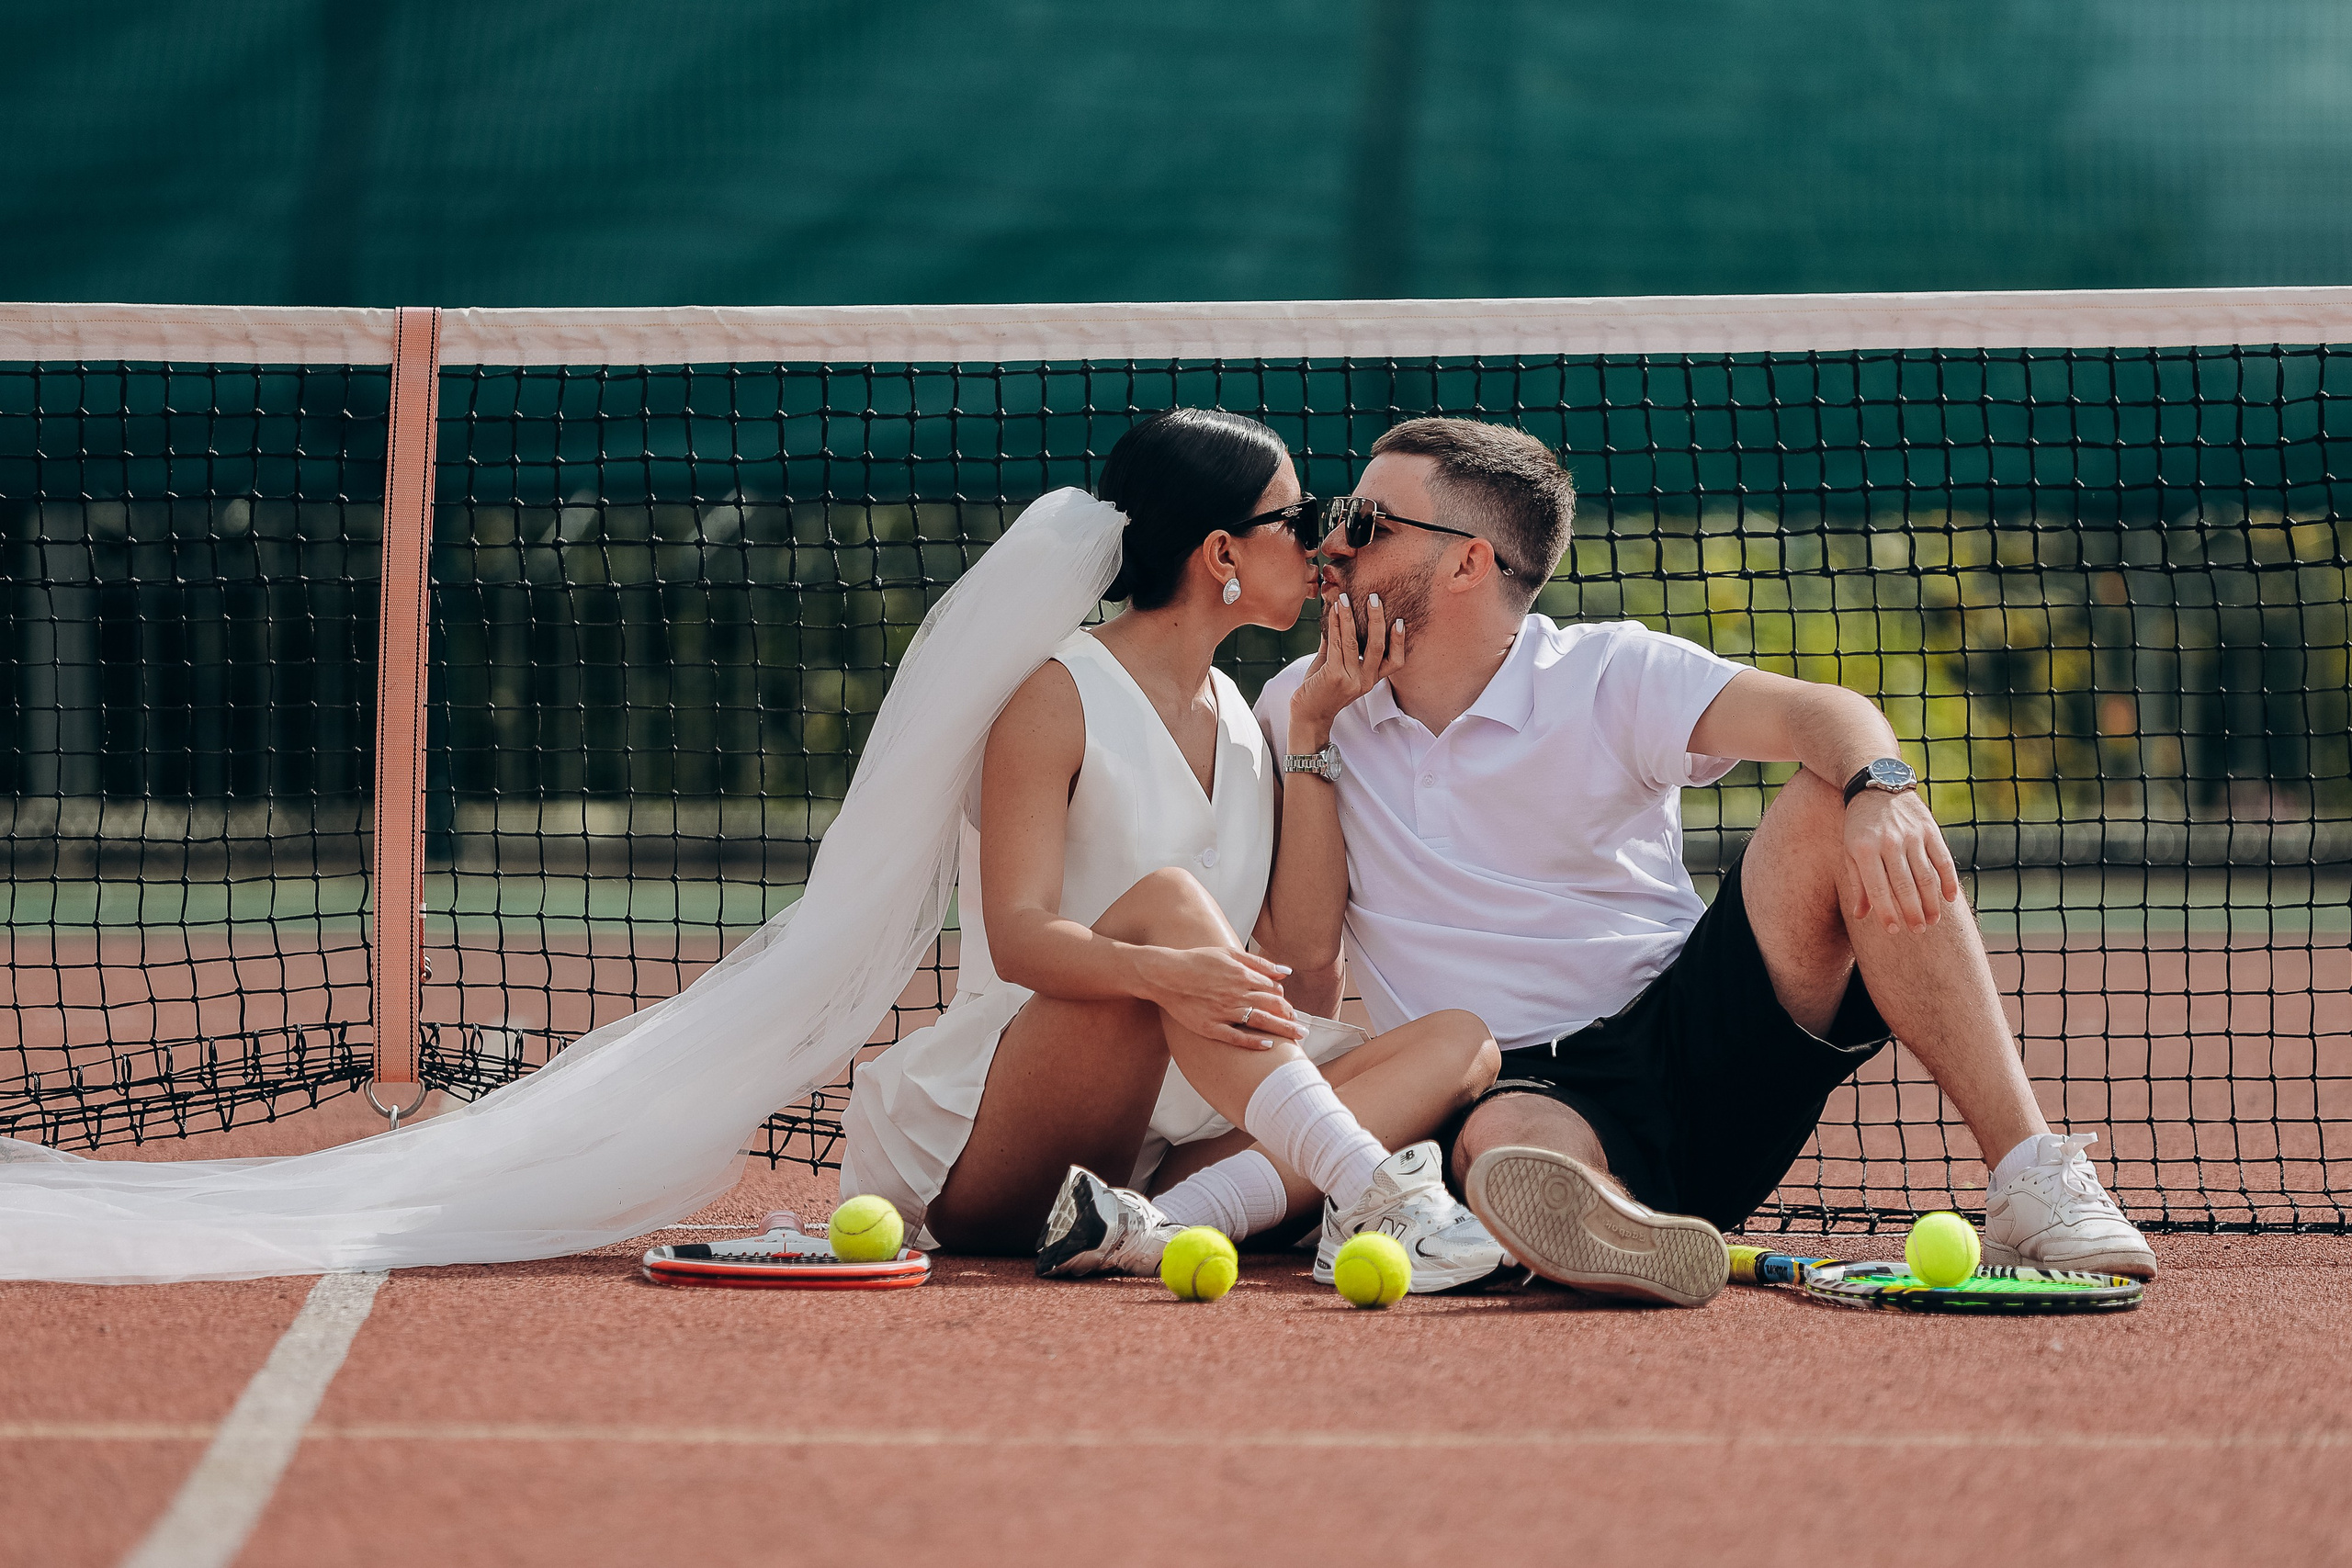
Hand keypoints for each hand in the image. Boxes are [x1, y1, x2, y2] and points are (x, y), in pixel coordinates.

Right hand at [1133, 944, 1306, 1049]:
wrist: (1165, 975)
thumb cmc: (1196, 962)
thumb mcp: (1228, 953)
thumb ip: (1258, 962)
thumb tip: (1285, 971)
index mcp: (1242, 975)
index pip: (1274, 989)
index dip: (1282, 998)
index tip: (1285, 1006)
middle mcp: (1236, 994)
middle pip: (1273, 1006)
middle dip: (1290, 1016)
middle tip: (1300, 1027)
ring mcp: (1224, 1011)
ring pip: (1261, 1021)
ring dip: (1283, 1029)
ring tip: (1298, 1036)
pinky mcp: (1211, 1027)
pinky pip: (1237, 1037)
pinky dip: (1254, 1042)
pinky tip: (1268, 1045)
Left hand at [1290, 589, 1406, 741]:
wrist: (1308, 716)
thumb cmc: (1321, 691)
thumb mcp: (1335, 668)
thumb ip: (1338, 646)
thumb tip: (1336, 619)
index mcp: (1371, 679)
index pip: (1395, 662)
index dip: (1399, 641)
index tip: (1400, 621)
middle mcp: (1365, 681)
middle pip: (1377, 646)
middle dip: (1376, 619)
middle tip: (1374, 599)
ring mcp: (1350, 679)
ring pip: (1353, 642)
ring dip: (1349, 617)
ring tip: (1344, 599)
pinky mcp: (1334, 676)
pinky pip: (1336, 645)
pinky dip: (1335, 626)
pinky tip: (1333, 613)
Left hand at [1838, 789, 1961, 934]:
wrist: (1877, 788)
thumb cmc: (1860, 827)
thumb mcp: (1850, 852)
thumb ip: (1858, 884)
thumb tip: (1861, 916)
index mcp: (1864, 850)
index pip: (1878, 889)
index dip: (1887, 912)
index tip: (1894, 930)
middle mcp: (1889, 843)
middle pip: (1904, 886)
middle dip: (1912, 913)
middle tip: (1918, 930)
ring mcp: (1912, 835)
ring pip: (1925, 876)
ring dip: (1931, 902)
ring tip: (1932, 920)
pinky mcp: (1930, 829)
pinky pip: (1943, 860)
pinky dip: (1948, 881)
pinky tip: (1949, 899)